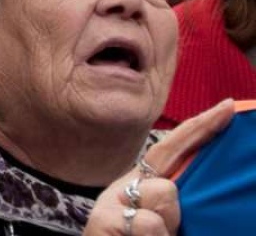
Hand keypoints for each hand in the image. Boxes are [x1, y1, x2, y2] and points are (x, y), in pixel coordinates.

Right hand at [83, 99, 233, 235]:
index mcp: (137, 185)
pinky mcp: (105, 221)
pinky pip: (149, 223)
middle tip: (162, 233)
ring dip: (165, 229)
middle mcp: (122, 188)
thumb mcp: (158, 224)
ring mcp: (111, 204)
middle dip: (174, 208)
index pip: (170, 150)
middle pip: (168, 179)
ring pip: (164, 196)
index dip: (199, 129)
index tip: (228, 108)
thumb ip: (170, 201)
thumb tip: (182, 187)